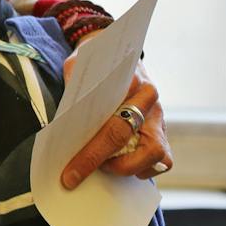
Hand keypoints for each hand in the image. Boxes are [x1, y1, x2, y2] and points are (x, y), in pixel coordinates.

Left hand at [60, 59, 172, 188]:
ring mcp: (159, 117)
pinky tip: (118, 165)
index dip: (90, 156)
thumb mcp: (76, 67)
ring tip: (103, 167)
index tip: (70, 175)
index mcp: (132, 85)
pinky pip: (164, 159)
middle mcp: (150, 102)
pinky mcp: (161, 129)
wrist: (114, 50)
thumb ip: (72, 91)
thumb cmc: (92, 63)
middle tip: (79, 175)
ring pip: (159, 156)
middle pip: (140, 147)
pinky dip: (143, 168)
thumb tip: (61, 128)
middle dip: (106, 166)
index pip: (114, 128)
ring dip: (130, 168)